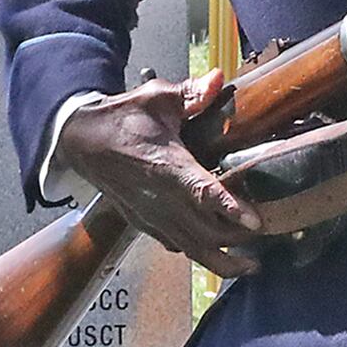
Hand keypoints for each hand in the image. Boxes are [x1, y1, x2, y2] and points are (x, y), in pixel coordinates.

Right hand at [58, 68, 260, 276]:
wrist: (81, 141)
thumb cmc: (121, 118)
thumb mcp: (156, 98)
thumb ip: (191, 93)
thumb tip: (219, 79)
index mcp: (168, 166)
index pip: (203, 192)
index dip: (231, 209)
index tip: (256, 222)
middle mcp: (160, 198)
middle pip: (204, 232)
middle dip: (236, 242)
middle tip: (265, 242)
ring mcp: (151, 215)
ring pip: (191, 249)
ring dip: (221, 261)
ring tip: (249, 267)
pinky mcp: (143, 222)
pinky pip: (175, 245)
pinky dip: (196, 254)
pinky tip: (214, 255)